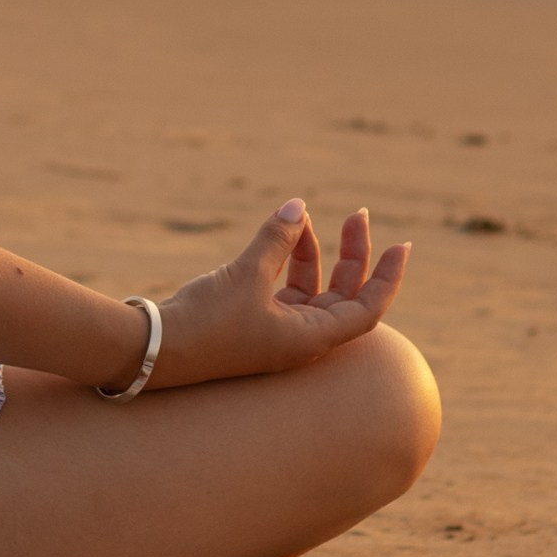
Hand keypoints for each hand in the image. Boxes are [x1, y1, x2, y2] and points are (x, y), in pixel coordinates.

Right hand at [148, 201, 408, 387]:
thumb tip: (299, 206)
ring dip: (315, 252)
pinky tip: (282, 233)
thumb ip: (277, 238)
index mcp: (310, 340)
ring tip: (302, 217)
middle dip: (352, 253)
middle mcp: (301, 340)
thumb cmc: (207, 321)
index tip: (401, 245)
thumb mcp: (246, 274)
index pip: (368, 309)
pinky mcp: (254, 322)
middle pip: (344, 295)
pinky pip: (285, 288)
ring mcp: (277, 332)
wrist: (155, 350)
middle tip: (357, 215)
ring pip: (313, 289)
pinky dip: (288, 260)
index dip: (387, 277)